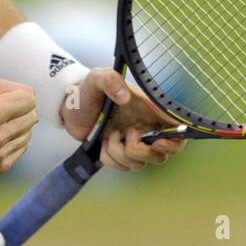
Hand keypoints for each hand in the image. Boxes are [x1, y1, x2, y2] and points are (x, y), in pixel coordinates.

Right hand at [0, 78, 37, 174]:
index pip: (30, 100)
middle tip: (0, 112)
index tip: (7, 99)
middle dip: (19, 111)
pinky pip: (22, 148)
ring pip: (28, 133)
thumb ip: (12, 88)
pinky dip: (13, 141)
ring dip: (17, 127)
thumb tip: (33, 98)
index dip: (20, 96)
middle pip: (32, 116)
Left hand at [59, 68, 185, 170]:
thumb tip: (125, 98)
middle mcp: (144, 129)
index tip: (158, 142)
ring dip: (120, 153)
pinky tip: (102, 142)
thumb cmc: (88, 89)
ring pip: (139, 164)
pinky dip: (109, 159)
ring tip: (109, 134)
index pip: (176, 129)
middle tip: (128, 134)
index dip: (175, 142)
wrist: (69, 105)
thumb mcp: (97, 78)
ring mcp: (131, 143)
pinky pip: (121, 167)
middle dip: (142, 151)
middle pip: (161, 155)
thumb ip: (110, 80)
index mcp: (148, 111)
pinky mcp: (118, 153)